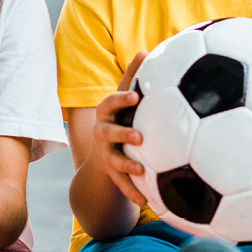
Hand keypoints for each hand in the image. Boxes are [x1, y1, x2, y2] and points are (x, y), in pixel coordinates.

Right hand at [92, 51, 151, 208]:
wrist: (105, 149)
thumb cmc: (121, 115)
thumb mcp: (125, 95)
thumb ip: (134, 76)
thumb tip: (146, 49)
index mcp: (107, 113)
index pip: (110, 103)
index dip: (121, 99)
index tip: (136, 96)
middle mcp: (102, 133)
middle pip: (107, 133)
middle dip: (122, 134)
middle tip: (140, 136)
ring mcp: (106, 155)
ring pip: (113, 161)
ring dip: (126, 165)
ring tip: (141, 169)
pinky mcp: (113, 174)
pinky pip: (122, 185)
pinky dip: (133, 193)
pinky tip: (148, 202)